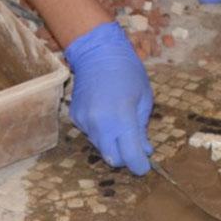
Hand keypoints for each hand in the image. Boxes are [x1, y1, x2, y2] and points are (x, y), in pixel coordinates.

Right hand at [64, 21, 154, 174]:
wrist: (97, 52)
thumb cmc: (128, 71)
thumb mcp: (144, 98)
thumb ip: (142, 127)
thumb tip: (145, 150)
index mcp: (122, 117)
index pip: (130, 155)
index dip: (140, 166)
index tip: (145, 167)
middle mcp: (100, 123)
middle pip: (113, 158)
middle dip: (126, 158)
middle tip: (136, 149)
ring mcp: (85, 121)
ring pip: (101, 147)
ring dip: (113, 144)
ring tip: (121, 125)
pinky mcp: (75, 118)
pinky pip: (91, 134)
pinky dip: (101, 132)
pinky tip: (106, 114)